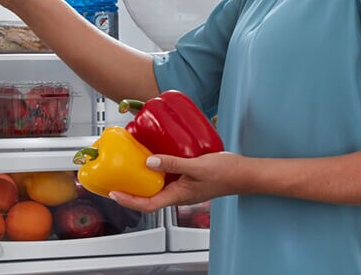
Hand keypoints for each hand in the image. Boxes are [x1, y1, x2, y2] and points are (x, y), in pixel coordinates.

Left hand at [107, 151, 249, 212]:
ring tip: (130, 166)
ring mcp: (183, 187)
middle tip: (116, 178)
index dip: (129, 200)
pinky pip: (168, 177)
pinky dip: (157, 169)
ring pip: (158, 186)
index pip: (147, 205)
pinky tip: (154, 156)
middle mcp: (179, 194)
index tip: (114, 192)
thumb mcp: (197, 166)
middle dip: (130, 190)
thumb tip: (149, 162)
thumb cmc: (228, 173)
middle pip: (148, 197)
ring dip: (143, 179)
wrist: (246, 173)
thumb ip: (173, 163)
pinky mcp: (188, 178)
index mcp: (178, 195)